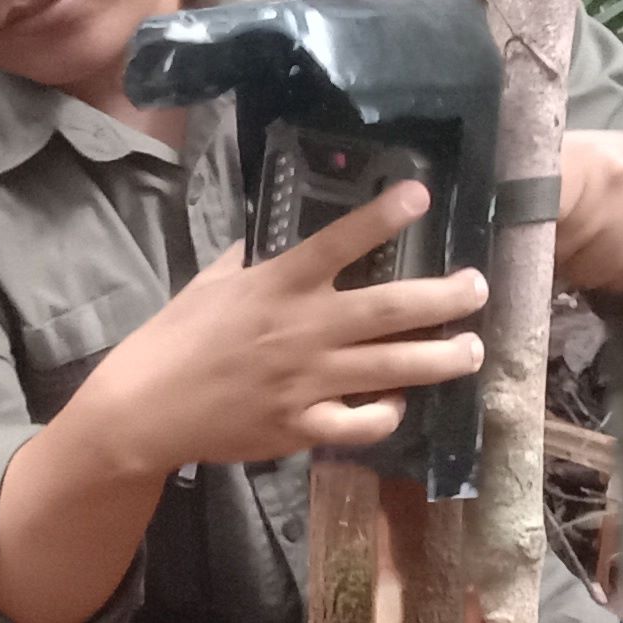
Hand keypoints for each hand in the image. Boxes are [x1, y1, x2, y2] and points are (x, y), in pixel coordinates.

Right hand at [67, 184, 487, 479]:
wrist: (145, 410)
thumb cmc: (175, 337)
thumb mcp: (209, 283)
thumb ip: (251, 257)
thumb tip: (277, 232)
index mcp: (275, 287)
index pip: (337, 243)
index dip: (382, 216)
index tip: (421, 195)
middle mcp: (301, 330)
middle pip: (390, 309)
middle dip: (445, 297)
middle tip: (477, 288)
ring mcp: (306, 383)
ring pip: (394, 369)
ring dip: (442, 358)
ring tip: (472, 350)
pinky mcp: (302, 427)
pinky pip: (362, 423)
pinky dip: (388, 413)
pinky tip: (399, 401)